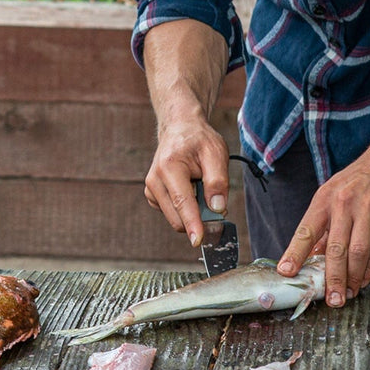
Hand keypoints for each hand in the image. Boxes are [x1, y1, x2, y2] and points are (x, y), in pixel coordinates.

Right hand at [144, 111, 232, 247]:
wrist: (179, 129)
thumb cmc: (199, 140)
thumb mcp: (216, 153)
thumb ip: (218, 181)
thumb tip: (218, 209)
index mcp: (170, 167)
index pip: (182, 202)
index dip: (192, 224)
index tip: (197, 241)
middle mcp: (155, 179)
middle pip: (177, 216)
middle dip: (198, 217)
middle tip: (214, 198)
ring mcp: (151, 188)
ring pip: (174, 218)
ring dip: (192, 211)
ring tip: (198, 186)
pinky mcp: (152, 195)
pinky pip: (171, 213)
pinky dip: (184, 208)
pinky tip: (189, 189)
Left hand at [274, 148, 369, 306]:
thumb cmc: (359, 180)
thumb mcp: (333, 195)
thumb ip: (324, 225)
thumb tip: (312, 256)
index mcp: (324, 200)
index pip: (305, 231)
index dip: (295, 253)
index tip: (286, 272)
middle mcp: (343, 205)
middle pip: (334, 248)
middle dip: (331, 277)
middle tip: (330, 299)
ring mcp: (367, 212)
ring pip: (356, 253)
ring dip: (352, 278)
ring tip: (347, 294)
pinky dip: (369, 270)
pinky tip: (363, 280)